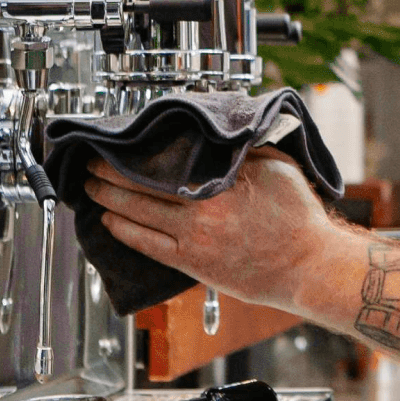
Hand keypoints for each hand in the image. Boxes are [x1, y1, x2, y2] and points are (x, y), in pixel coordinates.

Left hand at [86, 148, 336, 311]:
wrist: (309, 266)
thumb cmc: (300, 219)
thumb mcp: (278, 168)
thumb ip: (245, 150)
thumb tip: (219, 134)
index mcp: (224, 182)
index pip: (168, 160)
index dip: (139, 151)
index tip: (122, 141)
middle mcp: (204, 209)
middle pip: (143, 185)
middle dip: (111, 172)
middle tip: (92, 162)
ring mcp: (195, 238)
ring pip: (138, 214)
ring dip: (109, 198)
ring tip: (91, 188)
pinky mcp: (192, 263)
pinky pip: (147, 245)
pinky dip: (123, 231)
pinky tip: (109, 221)